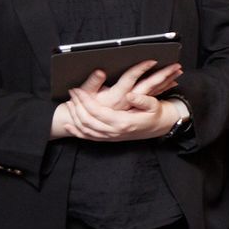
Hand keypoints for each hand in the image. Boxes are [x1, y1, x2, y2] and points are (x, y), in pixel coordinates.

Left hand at [54, 61, 185, 141]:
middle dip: (77, 106)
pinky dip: (76, 132)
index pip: (97, 112)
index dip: (85, 100)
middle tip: (72, 92)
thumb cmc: (155, 114)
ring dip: (74, 116)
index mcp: (123, 122)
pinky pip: (89, 138)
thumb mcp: (154, 105)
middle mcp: (114, 132)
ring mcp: (110, 137)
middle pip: (87, 120)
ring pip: (85, 130)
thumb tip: (129, 95)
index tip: (78, 90)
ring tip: (69, 103)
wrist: (159, 127)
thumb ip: (142, 100)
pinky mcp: (109, 138)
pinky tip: (69, 125)